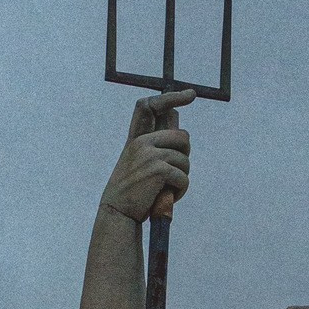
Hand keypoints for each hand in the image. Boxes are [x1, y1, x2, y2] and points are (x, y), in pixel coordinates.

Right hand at [101, 95, 191, 223]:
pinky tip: (168, 197)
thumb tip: (178, 121)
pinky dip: (181, 190)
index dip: (171, 97)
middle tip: (175, 174)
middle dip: (185, 156)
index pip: (150, 107)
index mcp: (136, 139)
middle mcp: (141, 142)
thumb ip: (156, 144)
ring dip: (182, 178)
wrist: (118, 213)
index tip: (191, 95)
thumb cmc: (132, 192)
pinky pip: (184, 176)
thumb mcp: (139, 163)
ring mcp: (149, 154)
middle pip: (182, 137)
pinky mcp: (158, 169)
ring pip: (185, 160)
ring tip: (167, 189)